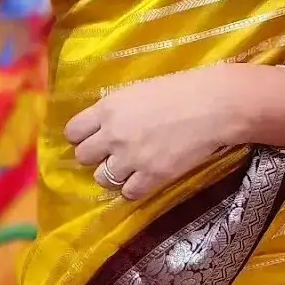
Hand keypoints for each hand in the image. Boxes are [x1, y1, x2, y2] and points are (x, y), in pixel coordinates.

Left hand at [64, 64, 284, 202]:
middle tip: (112, 154)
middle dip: (95, 156)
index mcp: (107, 108)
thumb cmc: (179, 90)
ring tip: (130, 167)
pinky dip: (134, 188)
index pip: (72, 131)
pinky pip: (128, 193)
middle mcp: (113, 134)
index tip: (93, 138)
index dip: (81, 137)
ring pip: (102, 178)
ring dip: (113, 174)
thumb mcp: (137, 91)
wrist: (212, 106)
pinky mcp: (151, 177)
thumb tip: (102, 124)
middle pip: (83, 157)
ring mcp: (131, 158)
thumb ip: (115, 110)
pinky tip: (144, 178)